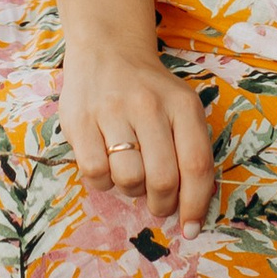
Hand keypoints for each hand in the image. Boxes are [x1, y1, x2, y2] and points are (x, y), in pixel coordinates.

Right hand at [57, 39, 216, 228]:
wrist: (108, 49)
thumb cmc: (150, 92)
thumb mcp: (181, 108)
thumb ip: (191, 152)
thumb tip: (191, 214)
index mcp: (182, 105)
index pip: (196, 166)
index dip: (195, 205)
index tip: (190, 228)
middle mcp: (149, 105)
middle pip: (163, 179)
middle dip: (161, 205)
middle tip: (157, 204)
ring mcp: (112, 110)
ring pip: (128, 179)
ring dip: (131, 191)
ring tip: (130, 174)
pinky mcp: (80, 119)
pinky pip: (95, 173)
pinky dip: (102, 183)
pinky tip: (106, 167)